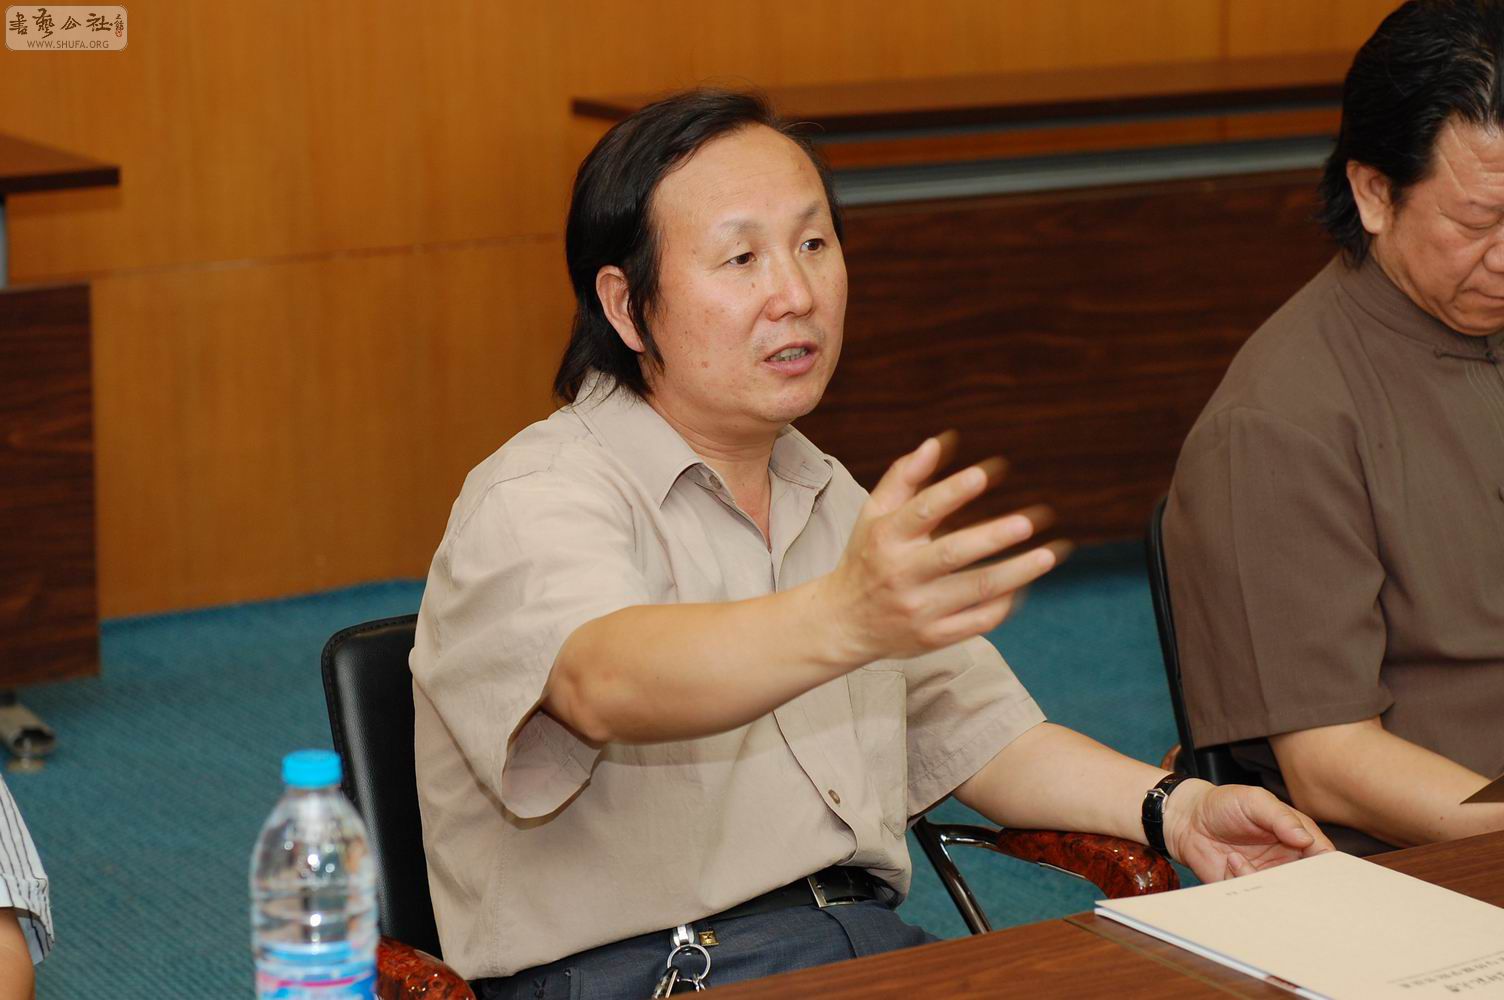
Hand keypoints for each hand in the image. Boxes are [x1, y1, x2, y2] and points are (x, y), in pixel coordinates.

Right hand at [818, 433, 1062, 663]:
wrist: (844, 623)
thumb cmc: (866, 557)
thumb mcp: (873, 514)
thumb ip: (904, 477)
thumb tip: (938, 442)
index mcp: (886, 538)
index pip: (921, 511)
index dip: (952, 491)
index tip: (984, 474)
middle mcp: (902, 574)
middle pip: (952, 553)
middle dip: (993, 537)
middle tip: (1029, 521)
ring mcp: (920, 609)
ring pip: (975, 590)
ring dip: (1017, 572)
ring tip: (1050, 554)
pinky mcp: (935, 636)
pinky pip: (979, 620)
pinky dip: (1006, 602)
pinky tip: (1026, 582)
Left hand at [1164, 779, 1333, 881]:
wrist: (1188, 820)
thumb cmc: (1224, 805)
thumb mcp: (1254, 800)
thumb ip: (1280, 817)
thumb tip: (1306, 838)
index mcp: (1297, 837)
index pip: (1324, 857)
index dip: (1328, 867)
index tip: (1320, 871)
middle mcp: (1286, 861)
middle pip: (1308, 883)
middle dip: (1300, 885)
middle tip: (1282, 875)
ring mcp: (1266, 876)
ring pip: (1281, 894)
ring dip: (1263, 881)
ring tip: (1237, 858)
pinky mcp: (1245, 889)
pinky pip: (1253, 897)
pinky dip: (1242, 881)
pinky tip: (1229, 861)